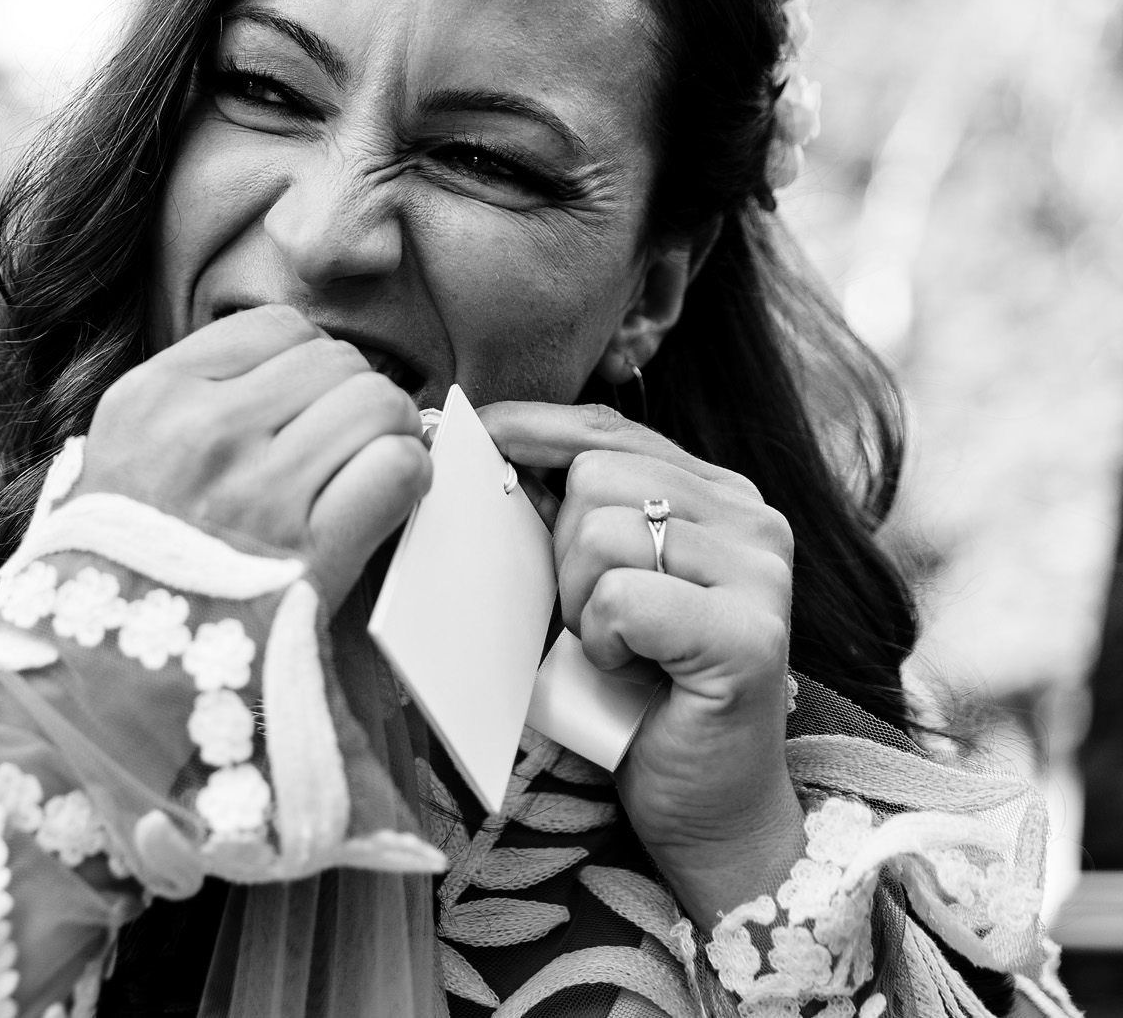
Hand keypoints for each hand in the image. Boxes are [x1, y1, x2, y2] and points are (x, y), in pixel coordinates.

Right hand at [80, 305, 430, 608]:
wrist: (111, 678)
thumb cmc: (118, 569)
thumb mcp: (111, 456)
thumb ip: (183, 401)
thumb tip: (285, 364)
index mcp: (152, 398)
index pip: (275, 328)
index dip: (307, 360)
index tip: (308, 399)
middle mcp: (203, 432)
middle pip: (335, 360)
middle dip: (354, 393)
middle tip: (346, 438)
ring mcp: (258, 489)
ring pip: (376, 403)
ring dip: (389, 432)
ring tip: (369, 463)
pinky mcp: (310, 551)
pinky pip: (396, 466)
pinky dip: (408, 476)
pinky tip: (388, 496)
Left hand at [479, 400, 805, 924]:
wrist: (704, 806)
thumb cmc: (637, 694)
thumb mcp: (594, 582)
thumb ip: (569, 513)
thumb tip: (485, 447)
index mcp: (719, 493)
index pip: (608, 426)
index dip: (531, 429)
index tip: (473, 435)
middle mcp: (754, 519)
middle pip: (595, 473)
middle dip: (560, 550)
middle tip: (590, 617)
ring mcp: (761, 574)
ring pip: (599, 532)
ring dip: (579, 602)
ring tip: (613, 648)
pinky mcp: (750, 635)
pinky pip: (621, 598)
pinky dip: (601, 640)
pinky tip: (627, 670)